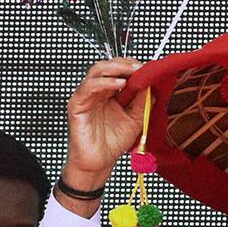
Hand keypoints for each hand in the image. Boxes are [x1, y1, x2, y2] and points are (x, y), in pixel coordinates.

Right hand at [62, 58, 145, 191]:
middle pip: (107, 66)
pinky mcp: (77, 104)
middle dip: (125, 64)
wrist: (100, 162)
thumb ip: (142, 102)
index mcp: (110, 93)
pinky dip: (104, 82)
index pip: (118, 70)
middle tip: (141, 68)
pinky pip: (88, 87)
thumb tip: (151, 84)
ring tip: (131, 73)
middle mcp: (97, 92)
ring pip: (96, 71)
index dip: (131, 66)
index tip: (148, 68)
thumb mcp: (135, 119)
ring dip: (115, 68)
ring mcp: (86, 96)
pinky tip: (119, 84)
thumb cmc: (113, 143)